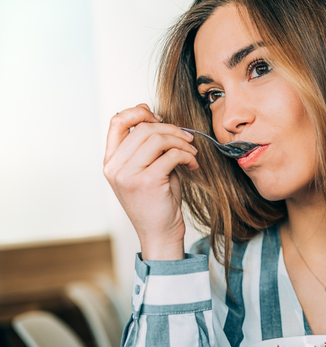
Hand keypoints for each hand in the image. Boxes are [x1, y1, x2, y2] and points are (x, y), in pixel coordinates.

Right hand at [103, 104, 198, 259]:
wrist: (160, 233)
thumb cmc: (157, 201)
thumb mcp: (146, 170)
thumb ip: (147, 147)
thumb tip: (158, 118)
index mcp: (111, 161)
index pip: (117, 121)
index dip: (139, 112)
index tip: (160, 118)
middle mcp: (114, 167)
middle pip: (144, 128)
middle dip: (172, 129)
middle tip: (188, 139)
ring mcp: (128, 175)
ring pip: (158, 138)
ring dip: (182, 142)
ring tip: (192, 152)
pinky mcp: (147, 182)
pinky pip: (172, 155)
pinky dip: (188, 155)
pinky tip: (193, 164)